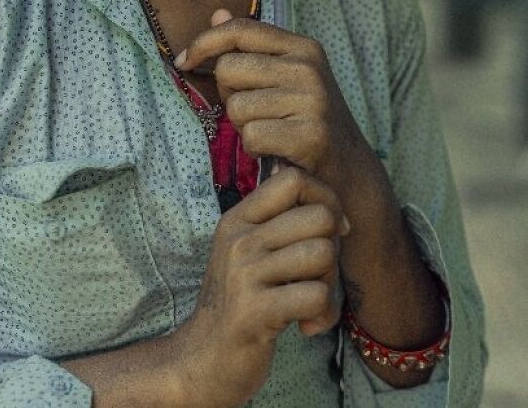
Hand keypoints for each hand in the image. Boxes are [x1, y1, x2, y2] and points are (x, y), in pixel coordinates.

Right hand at [172, 167, 348, 407]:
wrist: (205, 359)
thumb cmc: (239, 301)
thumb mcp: (246, 250)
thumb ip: (275, 220)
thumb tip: (313, 187)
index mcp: (238, 218)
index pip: (292, 179)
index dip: (325, 199)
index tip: (331, 229)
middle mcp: (239, 239)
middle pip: (319, 217)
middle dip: (334, 246)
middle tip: (321, 273)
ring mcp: (244, 274)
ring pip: (322, 253)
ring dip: (329, 283)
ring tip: (312, 299)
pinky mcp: (254, 311)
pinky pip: (316, 296)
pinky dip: (323, 314)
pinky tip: (306, 324)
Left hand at [175, 10, 376, 206]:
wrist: (349, 168)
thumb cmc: (305, 118)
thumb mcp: (285, 76)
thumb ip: (252, 47)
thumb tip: (217, 14)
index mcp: (302, 47)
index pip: (240, 30)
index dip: (204, 43)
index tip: (184, 62)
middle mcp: (309, 68)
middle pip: (229, 69)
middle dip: (228, 94)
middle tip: (253, 111)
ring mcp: (312, 100)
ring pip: (237, 107)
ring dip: (243, 126)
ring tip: (269, 130)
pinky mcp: (310, 135)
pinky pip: (252, 136)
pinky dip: (255, 148)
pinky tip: (274, 150)